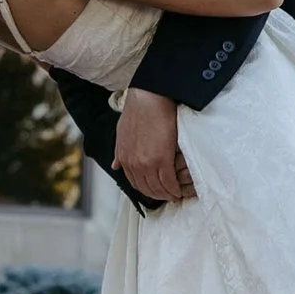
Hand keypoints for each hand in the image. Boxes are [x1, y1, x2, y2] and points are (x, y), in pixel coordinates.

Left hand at [116, 88, 193, 205]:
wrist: (149, 98)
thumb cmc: (138, 109)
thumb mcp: (122, 131)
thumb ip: (119, 151)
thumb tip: (115, 165)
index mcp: (124, 157)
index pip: (134, 183)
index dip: (146, 189)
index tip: (155, 190)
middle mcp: (133, 164)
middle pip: (147, 189)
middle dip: (158, 195)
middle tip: (168, 195)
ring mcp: (147, 163)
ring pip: (158, 188)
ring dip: (167, 194)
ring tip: (176, 194)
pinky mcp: (162, 160)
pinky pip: (169, 182)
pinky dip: (175, 189)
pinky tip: (180, 190)